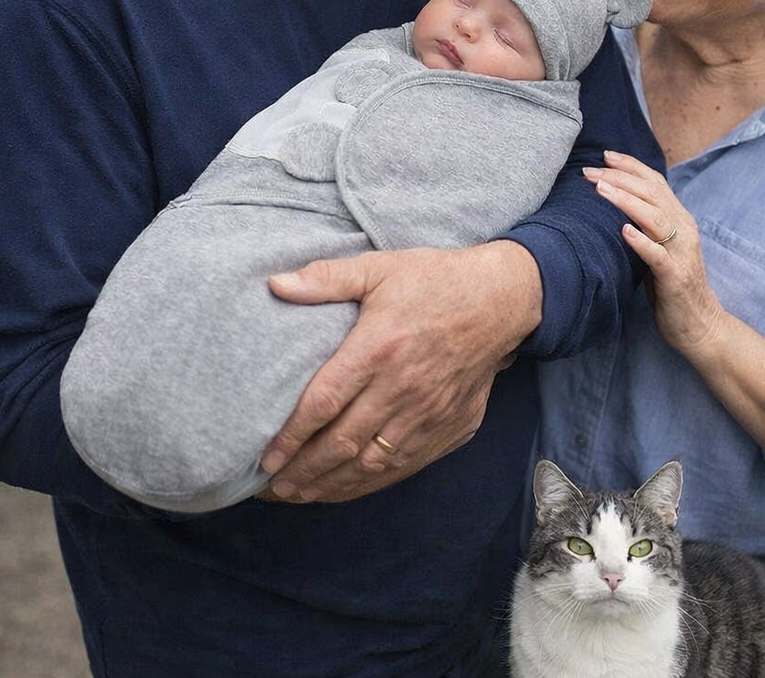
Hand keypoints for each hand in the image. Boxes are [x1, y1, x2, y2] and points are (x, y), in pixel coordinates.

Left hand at [256, 241, 541, 502]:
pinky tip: (345, 488)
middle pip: (343, 442)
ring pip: (371, 462)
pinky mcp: (449, 426)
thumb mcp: (380, 268)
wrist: (499, 299)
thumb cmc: (435, 280)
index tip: (265, 458)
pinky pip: (403, 466)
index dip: (291, 436)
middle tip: (271, 487)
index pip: (325, 402)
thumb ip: (327, 278)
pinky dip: (369, 483)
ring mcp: (428, 412)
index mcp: (380, 347)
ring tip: (298, 496)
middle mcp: (402, 387)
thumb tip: (276, 284)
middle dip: (302, 471)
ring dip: (331, 485)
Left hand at [583, 149, 722, 353]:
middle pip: (652, 193)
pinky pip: (659, 256)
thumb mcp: (660, 247)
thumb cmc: (672, 285)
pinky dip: (641, 241)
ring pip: (654, 218)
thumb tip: (616, 203)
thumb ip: (647, 225)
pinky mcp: (676, 278)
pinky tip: (624, 231)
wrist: (700, 324)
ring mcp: (681, 253)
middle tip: (589, 171)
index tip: (604, 156)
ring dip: (626, 201)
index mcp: (679, 220)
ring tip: (600, 190)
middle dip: (619, 178)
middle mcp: (683, 230)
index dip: (631, 166)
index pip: (655, 183)